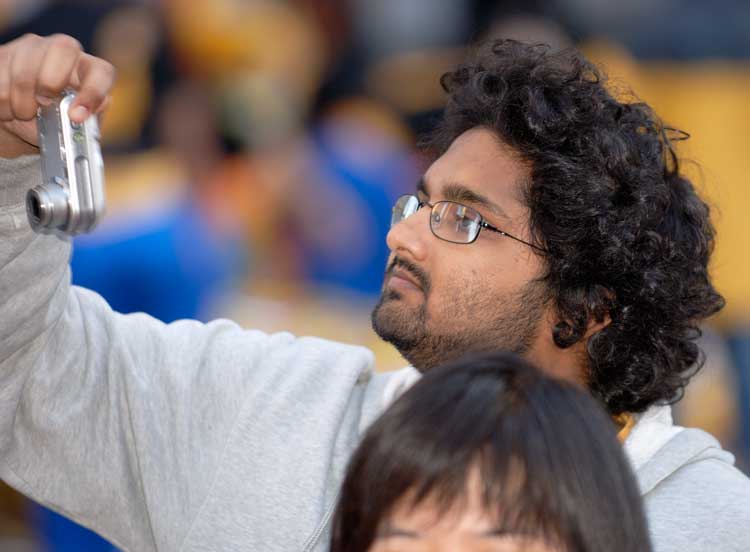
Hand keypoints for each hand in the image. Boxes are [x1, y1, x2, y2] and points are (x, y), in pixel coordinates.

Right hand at [0, 33, 114, 156]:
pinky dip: (3, 102)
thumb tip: (84, 117)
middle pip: (63, 48)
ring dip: (21, 101)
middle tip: (42, 104)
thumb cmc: (57, 122)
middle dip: (49, 82)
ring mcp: (33, 47)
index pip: (102, 72)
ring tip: (23, 113)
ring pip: (25, 67)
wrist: (25, 118)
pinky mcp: (5, 53)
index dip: (92, 93)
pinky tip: (9, 107)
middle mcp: (65, 51)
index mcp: (90, 71)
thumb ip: (85, 123)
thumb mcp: (75, 127)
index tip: (76, 117)